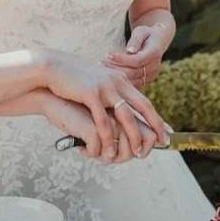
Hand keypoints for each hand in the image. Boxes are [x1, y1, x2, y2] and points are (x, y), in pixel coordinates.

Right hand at [43, 51, 169, 159]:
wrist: (52, 67)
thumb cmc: (73, 79)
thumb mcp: (97, 82)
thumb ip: (109, 93)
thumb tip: (118, 107)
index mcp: (120, 80)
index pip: (144, 101)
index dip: (156, 118)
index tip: (166, 132)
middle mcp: (116, 82)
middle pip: (142, 107)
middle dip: (155, 127)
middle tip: (162, 143)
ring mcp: (104, 88)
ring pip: (126, 116)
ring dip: (133, 137)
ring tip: (137, 153)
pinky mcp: (90, 95)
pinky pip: (103, 121)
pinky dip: (108, 139)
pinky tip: (109, 151)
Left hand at [104, 23, 170, 88]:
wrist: (158, 41)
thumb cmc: (146, 33)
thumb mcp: (141, 31)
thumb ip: (136, 40)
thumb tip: (129, 51)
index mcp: (155, 52)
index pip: (137, 60)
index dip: (121, 59)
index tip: (107, 54)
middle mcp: (155, 66)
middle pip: (133, 72)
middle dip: (116, 68)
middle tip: (100, 63)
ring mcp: (152, 75)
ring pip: (133, 80)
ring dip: (117, 76)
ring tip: (102, 69)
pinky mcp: (146, 80)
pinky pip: (133, 84)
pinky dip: (121, 80)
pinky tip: (110, 75)